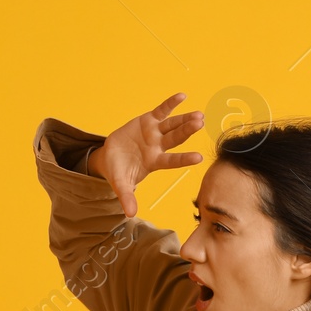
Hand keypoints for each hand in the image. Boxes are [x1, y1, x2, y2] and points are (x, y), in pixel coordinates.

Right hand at [89, 93, 204, 216]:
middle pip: (175, 138)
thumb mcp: (120, 184)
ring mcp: (154, 132)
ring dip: (184, 119)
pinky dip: (171, 103)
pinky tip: (182, 96)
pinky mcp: (148, 120)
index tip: (199, 157)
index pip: (172, 161)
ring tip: (198, 114)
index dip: (184, 159)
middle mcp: (158, 146)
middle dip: (187, 131)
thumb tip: (130, 214)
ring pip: (172, 124)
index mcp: (154, 162)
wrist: (111, 156)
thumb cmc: (118, 171)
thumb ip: (127, 197)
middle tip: (200, 123)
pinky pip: (161, 111)